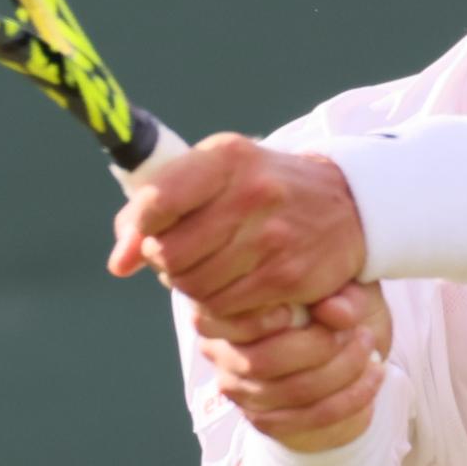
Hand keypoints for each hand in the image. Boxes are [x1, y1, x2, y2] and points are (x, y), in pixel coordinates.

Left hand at [108, 133, 365, 318]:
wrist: (348, 204)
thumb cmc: (263, 187)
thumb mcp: (215, 173)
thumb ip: (158, 205)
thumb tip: (118, 263)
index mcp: (228, 158)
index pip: (157, 201)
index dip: (138, 227)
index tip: (143, 234)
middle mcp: (251, 194)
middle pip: (170, 254)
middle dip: (165, 262)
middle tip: (180, 255)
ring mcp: (272, 238)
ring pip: (195, 286)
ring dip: (190, 285)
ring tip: (207, 269)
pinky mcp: (287, 277)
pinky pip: (226, 307)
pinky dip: (218, 304)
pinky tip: (231, 285)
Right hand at [197, 282, 392, 451]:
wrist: (342, 347)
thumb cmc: (332, 303)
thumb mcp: (343, 284)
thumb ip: (340, 292)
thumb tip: (335, 311)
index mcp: (223, 306)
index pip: (234, 318)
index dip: (272, 317)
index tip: (320, 308)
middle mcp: (220, 350)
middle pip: (264, 361)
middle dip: (322, 348)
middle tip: (358, 331)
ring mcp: (239, 390)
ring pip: (293, 391)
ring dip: (343, 371)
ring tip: (370, 349)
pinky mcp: (265, 420)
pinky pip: (310, 417)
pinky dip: (350, 397)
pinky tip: (373, 376)